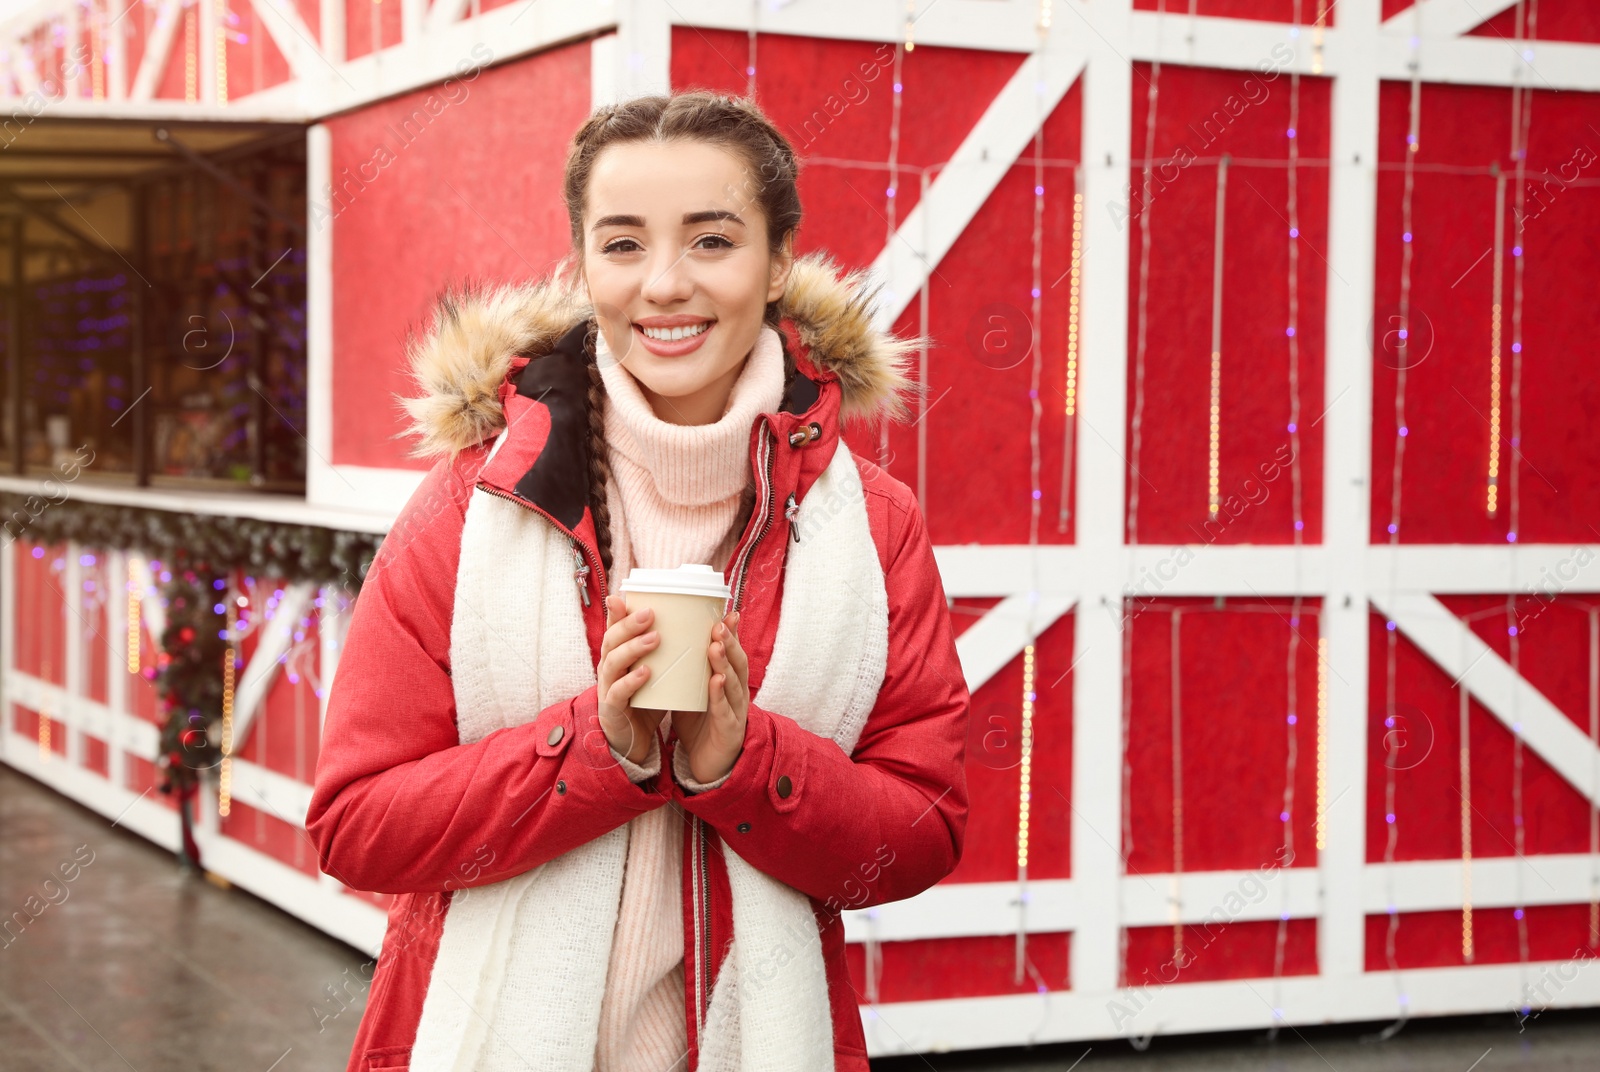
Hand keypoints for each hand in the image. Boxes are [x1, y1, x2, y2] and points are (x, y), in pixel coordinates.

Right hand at [596, 594, 666, 764]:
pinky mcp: (613, 709)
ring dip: (633, 648)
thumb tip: (698, 622)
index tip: (623, 595)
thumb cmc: (646, 699)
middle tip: (650, 612)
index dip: (616, 613)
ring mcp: (608, 688)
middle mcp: (608, 668)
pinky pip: (619, 693)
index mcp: (617, 655)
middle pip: (611, 640)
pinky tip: (646, 672)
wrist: (633, 740)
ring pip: (613, 662)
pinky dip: (632, 681)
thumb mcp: (656, 670)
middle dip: (629, 624)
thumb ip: (669, 649)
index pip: (613, 629)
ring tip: (654, 638)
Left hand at [673, 610, 748, 784]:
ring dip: (725, 662)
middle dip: (730, 642)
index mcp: (728, 683)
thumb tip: (662, 641)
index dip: (732, 634)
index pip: (732, 654)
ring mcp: (735, 712)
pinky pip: (724, 711)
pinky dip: (720, 695)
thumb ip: (684, 670)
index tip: (727, 612)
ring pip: (734, 683)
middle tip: (719, 623)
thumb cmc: (699, 725)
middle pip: (738, 664)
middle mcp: (737, 694)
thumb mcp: (691, 693)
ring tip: (716, 645)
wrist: (707, 766)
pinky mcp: (729, 731)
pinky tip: (716, 681)